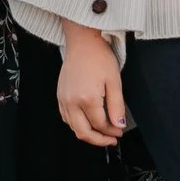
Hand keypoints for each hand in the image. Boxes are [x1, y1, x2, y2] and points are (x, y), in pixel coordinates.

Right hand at [59, 25, 128, 147]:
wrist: (82, 40)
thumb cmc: (98, 56)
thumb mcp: (114, 80)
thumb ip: (117, 106)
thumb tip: (119, 125)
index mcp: (87, 98)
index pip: (100, 124)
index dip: (112, 131)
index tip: (120, 131)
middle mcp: (72, 101)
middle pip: (84, 132)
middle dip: (99, 139)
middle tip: (111, 139)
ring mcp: (63, 99)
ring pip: (74, 127)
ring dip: (88, 133)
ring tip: (101, 132)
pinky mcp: (59, 95)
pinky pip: (66, 118)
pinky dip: (77, 124)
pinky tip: (87, 121)